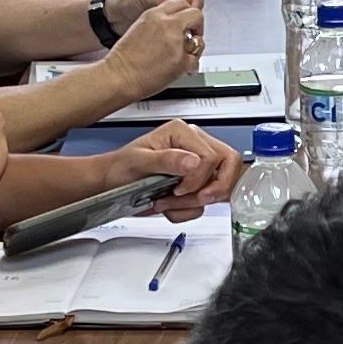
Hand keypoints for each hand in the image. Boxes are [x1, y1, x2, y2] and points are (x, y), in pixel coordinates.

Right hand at [109, 0, 208, 94]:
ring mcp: (176, 43)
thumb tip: (172, 25)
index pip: (181, 2)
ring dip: (196, 46)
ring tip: (188, 52)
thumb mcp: (139, 28)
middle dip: (196, 25)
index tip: (185, 21)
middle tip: (192, 34)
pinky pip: (195, 61)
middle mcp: (167, 25)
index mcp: (155, 14)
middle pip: (195, 14)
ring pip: (199, 39)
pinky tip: (184, 67)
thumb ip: (158, 23)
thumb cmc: (124, 57)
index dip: (185, 13)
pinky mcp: (180, 62)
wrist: (118, 76)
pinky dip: (191, 66)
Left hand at [116, 0, 203, 29]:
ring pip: (195, 8)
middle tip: (179, 17)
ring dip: (187, 17)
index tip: (181, 7)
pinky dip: (185, 23)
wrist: (120, 15)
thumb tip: (172, 1)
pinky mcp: (179, 13)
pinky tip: (176, 27)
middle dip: (189, 8)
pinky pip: (189, 18)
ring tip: (176, 23)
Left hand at [120, 121, 243, 210]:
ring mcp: (198, 164)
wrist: (113, 184)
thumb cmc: (122, 167)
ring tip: (168, 202)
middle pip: (228, 166)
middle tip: (187, 198)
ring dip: (194, 202)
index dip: (199, 178)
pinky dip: (189, 210)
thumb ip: (167, 160)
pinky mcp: (197, 182)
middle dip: (210, 190)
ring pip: (220, 186)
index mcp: (183, 133)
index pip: (212, 156)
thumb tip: (193, 161)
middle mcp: (195, 145)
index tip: (178, 189)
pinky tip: (169, 206)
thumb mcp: (139, 162)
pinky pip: (208, 200)